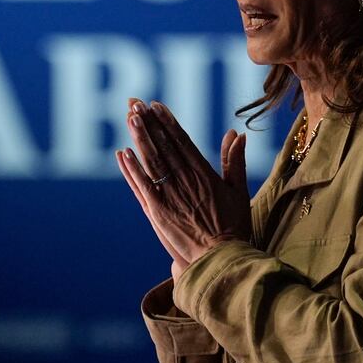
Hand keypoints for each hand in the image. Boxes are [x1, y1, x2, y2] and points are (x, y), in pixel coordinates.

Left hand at [116, 99, 252, 276]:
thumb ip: (234, 161)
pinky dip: (132, 169)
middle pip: (164, 146)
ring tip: (129, 118)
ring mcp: (171, 196)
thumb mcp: (239, 190)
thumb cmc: (234, 227)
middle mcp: (186, 181)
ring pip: (152, 161)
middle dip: (149, 123)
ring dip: (140, 138)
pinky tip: (123, 153)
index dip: (168, 122)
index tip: (156, 105)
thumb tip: (236, 134)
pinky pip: (143, 186)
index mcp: (205, 174)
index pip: (183, 141)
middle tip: (135, 102)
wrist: (223, 260)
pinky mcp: (159, 212)